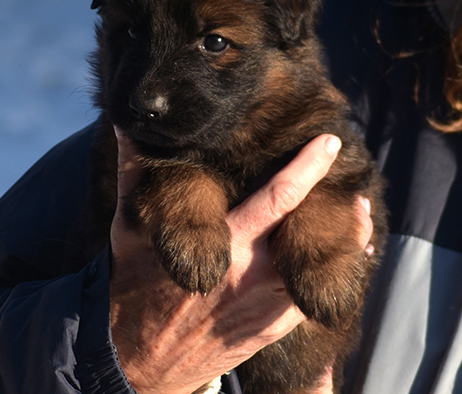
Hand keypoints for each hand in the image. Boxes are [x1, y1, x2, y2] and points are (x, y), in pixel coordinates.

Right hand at [110, 130, 372, 393]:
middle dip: (338, 203)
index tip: (329, 144)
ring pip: (322, 268)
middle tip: (356, 179)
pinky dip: (333, 276)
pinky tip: (343, 259)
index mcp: (224, 244)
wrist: (139, 359)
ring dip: (346, 240)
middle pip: (311, 232)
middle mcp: (253, 276)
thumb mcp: (129, 228)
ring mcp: (266, 308)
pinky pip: (313, 300)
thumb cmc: (134, 287)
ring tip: (359, 211)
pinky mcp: (270, 330)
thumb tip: (127, 127)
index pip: (279, 198)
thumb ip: (134, 174)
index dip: (309, 168)